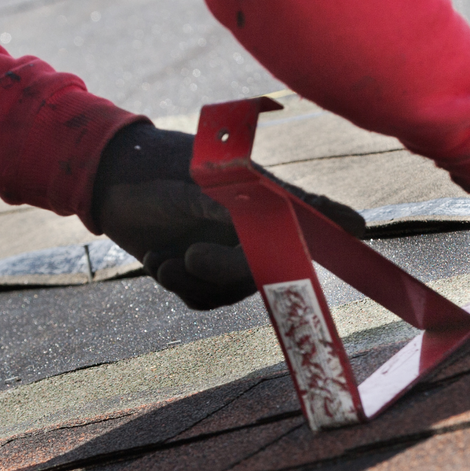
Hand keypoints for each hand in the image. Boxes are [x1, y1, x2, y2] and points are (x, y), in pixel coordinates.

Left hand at [92, 122, 364, 308]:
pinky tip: (159, 259)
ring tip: (165, 257)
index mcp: (260, 199)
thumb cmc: (162, 171)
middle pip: (262, 271)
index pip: (309, 217)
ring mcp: (224, 250)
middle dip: (223, 272)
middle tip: (190, 257)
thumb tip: (323, 222)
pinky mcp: (196, 270)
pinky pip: (201, 299)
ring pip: (228, 292)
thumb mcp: (208, 186)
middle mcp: (250, 228)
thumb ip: (256, 209)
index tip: (362, 229)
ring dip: (193, 281)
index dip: (336, 226)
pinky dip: (178, 285)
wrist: (107, 182)